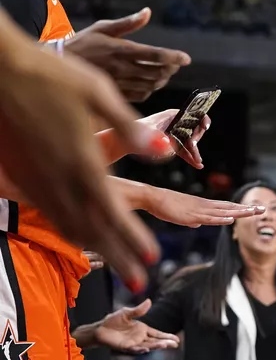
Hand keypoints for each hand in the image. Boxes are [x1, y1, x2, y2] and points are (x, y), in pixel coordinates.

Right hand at [0, 9, 171, 292]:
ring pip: (70, 225)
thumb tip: (166, 154)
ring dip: (97, 247)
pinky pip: (52, 213)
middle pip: (94, 230)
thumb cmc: (50, 77)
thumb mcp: (98, 95)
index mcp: (84, 162)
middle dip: (119, 257)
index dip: (133, 240)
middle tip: (138, 283)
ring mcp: (39, 181)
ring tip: (114, 264)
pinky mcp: (25, 176)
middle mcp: (60, 179)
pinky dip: (72, 230)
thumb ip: (132, 130)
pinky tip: (80, 233)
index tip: (150, 259)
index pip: (114, 213)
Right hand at [66, 8, 190, 102]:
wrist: (60, 63)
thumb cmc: (84, 42)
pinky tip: (149, 82)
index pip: (154, 55)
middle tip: (175, 64)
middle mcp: (121, 68)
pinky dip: (150, 90)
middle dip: (171, 68)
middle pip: (156, 72)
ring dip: (162, 79)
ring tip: (165, 72)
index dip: (173, 57)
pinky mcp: (115, 94)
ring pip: (150, 85)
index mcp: (120, 49)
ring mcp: (119, 83)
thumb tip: (148, 12)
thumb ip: (128, 23)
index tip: (186, 58)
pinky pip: (140, 95)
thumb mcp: (103, 28)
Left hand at [95, 300, 179, 353]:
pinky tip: (147, 349)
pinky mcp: (125, 347)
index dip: (167, 336)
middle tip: (175, 344)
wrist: (100, 328)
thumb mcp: (127, 313)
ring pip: (148, 346)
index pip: (158, 334)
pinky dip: (140, 350)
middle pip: (156, 341)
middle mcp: (140, 337)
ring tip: (166, 345)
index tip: (176, 339)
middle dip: (166, 342)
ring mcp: (133, 343)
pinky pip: (134, 349)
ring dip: (156, 346)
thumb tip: (149, 301)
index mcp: (142, 329)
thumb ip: (138, 310)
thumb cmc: (113, 320)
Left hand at [136, 109, 209, 168]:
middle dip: (195, 140)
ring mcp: (175, 135)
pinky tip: (197, 164)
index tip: (205, 126)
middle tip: (192, 147)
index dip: (201, 118)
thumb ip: (157, 137)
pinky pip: (184, 151)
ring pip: (189, 143)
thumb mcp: (146, 132)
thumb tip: (167, 142)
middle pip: (193, 130)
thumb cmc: (135, 132)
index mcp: (171, 116)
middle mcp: (176, 124)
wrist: (126, 142)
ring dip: (194, 153)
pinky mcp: (173, 145)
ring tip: (198, 162)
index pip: (191, 114)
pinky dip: (190, 157)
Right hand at [143, 186, 264, 227]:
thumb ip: (191, 219)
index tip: (254, 208)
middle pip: (230, 207)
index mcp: (204, 205)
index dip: (241, 208)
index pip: (227, 207)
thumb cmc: (165, 206)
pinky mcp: (191, 216)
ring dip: (239, 212)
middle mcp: (205, 206)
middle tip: (263, 209)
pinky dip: (221, 219)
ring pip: (223, 212)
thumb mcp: (182, 216)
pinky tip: (231, 219)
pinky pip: (209, 218)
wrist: (152, 197)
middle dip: (246, 209)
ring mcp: (199, 210)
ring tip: (254, 212)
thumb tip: (197, 224)